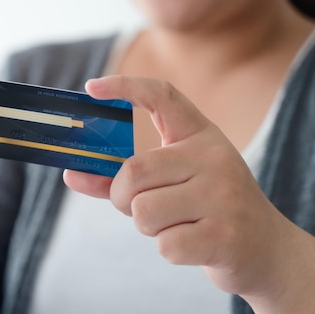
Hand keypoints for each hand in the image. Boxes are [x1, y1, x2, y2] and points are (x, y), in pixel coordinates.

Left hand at [64, 76, 314, 313]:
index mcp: (200, 135)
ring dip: (146, 226)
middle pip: (134, 171)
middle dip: (122, 196)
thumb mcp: (171, 183)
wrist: (264, 249)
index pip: (162, 96)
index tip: (91, 87)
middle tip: (139, 205)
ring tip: (176, 223)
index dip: (124, 85)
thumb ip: (120, 178)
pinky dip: (169, 249)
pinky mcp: (225, 234)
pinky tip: (194, 243)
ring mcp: (223, 195)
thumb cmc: (203, 208)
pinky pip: (165, 245)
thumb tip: (70, 175)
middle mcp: (214, 157)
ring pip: (143, 211)